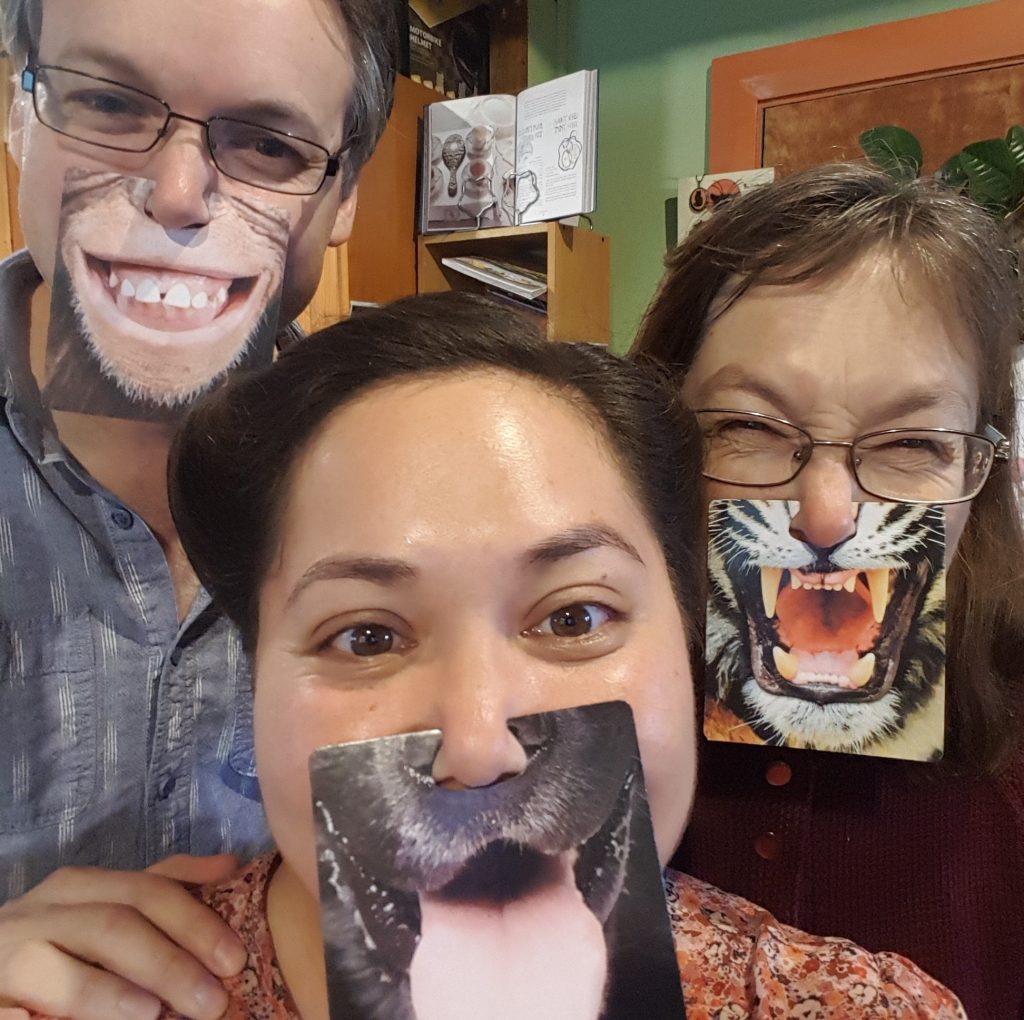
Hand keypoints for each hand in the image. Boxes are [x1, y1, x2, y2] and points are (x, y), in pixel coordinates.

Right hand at [0, 855, 244, 1019]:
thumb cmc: (53, 942)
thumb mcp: (104, 905)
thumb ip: (162, 886)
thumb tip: (227, 866)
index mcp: (74, 888)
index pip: (146, 892)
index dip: (194, 922)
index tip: (234, 958)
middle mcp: (38, 916)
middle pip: (113, 929)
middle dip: (169, 964)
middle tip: (212, 1000)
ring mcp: (4, 963)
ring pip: (64, 976)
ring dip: (114, 997)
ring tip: (154, 1015)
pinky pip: (22, 1018)